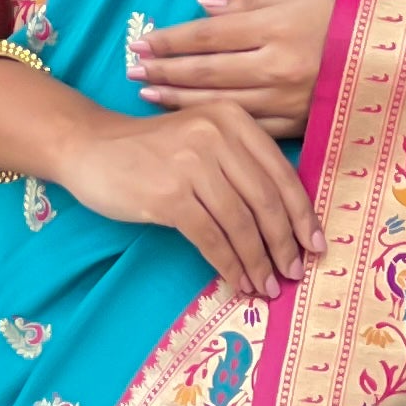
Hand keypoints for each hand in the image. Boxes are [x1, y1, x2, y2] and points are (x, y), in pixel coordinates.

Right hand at [55, 95, 324, 296]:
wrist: (90, 147)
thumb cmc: (153, 150)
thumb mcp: (203, 139)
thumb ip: (241, 165)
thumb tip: (287, 222)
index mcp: (233, 119)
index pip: (280, 172)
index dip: (302, 214)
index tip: (315, 245)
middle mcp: (216, 135)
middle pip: (265, 200)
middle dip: (284, 244)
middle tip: (293, 273)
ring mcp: (191, 164)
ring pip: (241, 223)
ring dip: (258, 261)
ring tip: (266, 286)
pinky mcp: (168, 195)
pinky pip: (211, 238)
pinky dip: (229, 264)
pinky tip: (236, 282)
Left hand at [128, 0, 335, 133]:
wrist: (394, 51)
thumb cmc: (341, 13)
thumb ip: (247, 2)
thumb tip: (200, 7)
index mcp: (275, 28)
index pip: (208, 35)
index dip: (171, 41)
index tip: (142, 42)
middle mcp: (277, 66)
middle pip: (206, 72)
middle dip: (164, 72)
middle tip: (132, 71)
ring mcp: (287, 100)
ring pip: (221, 104)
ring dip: (179, 101)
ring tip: (148, 95)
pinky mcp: (299, 124)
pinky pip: (250, 129)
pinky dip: (217, 125)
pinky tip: (194, 122)